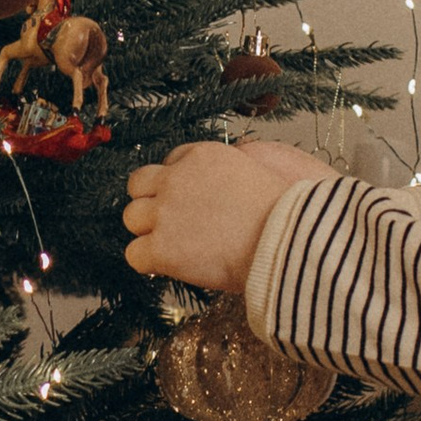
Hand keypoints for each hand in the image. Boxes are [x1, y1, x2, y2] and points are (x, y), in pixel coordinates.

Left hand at [123, 141, 321, 293]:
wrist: (288, 242)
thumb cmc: (284, 213)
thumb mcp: (260, 168)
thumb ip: (235, 164)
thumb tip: (235, 158)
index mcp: (202, 155)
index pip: (171, 162)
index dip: (178, 185)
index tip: (191, 203)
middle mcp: (176, 178)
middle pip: (139, 185)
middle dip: (151, 202)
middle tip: (171, 224)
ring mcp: (165, 213)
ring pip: (132, 218)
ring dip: (147, 232)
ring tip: (173, 246)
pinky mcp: (162, 247)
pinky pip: (134, 255)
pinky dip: (148, 262)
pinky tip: (169, 266)